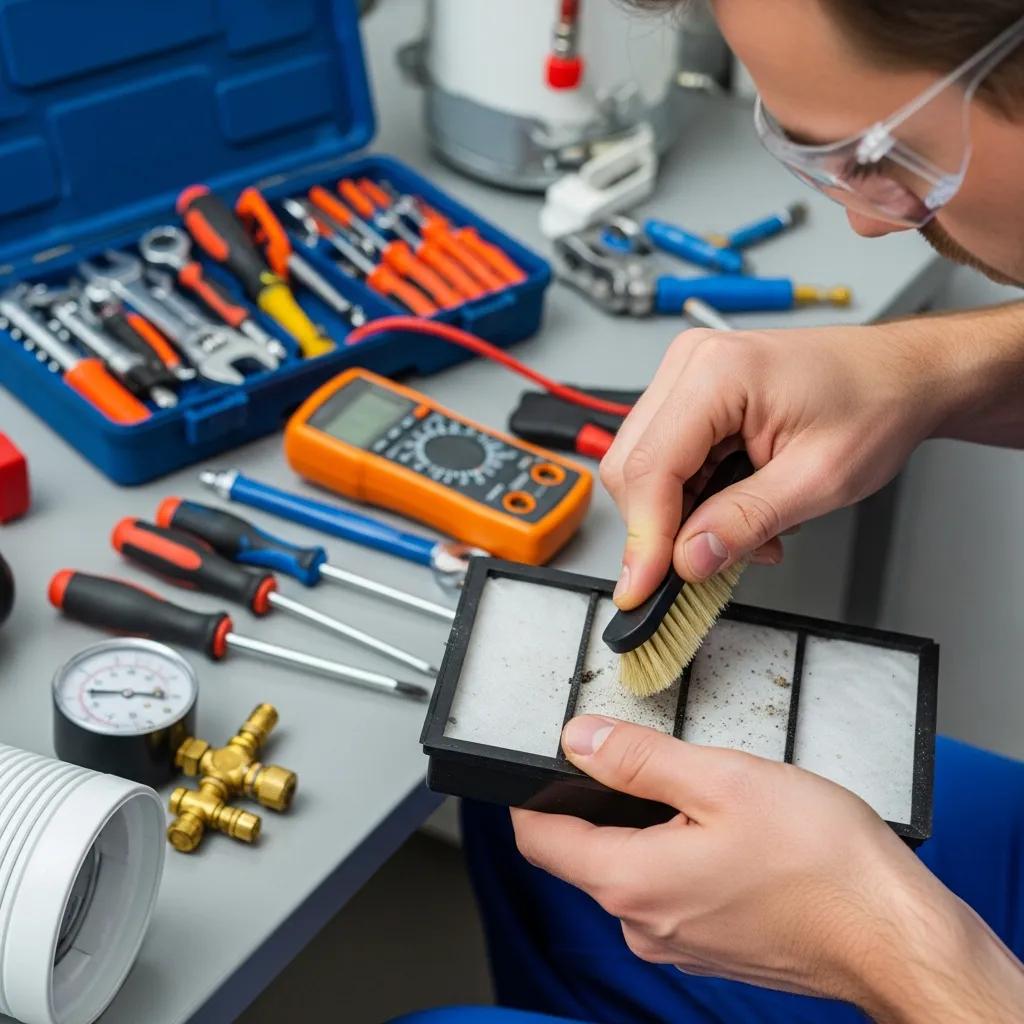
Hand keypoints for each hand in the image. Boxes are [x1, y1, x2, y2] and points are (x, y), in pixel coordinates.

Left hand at [513, 717, 1023, 1020]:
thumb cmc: (822, 863)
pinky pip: (669, 889)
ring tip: (707, 795)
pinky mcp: (708, 945)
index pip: (537, 840)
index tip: (544, 762)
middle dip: (604, 802)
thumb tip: (579, 740)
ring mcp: (676, 940)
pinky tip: (731, 834)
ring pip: (631, 867)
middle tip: (652, 761)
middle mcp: (643, 923)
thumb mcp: (721, 780)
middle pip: (584, 851)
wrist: (893, 936)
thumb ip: (638, 759)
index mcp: (630, 881)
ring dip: (651, 826)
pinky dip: (680, 854)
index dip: (530, 794)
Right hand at [601, 322, 948, 606]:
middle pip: (634, 468)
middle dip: (664, 529)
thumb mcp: (819, 480)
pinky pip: (667, 462)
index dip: (644, 537)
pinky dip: (693, 500)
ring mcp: (686, 379)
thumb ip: (746, 521)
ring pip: (645, 470)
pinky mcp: (691, 398)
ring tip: (747, 533)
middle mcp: (690, 366)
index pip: (652, 467)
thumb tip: (689, 558)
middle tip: (710, 564)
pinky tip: (735, 510)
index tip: (642, 589)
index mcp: (718, 373)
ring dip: (682, 518)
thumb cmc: (874, 405)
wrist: (899, 377)